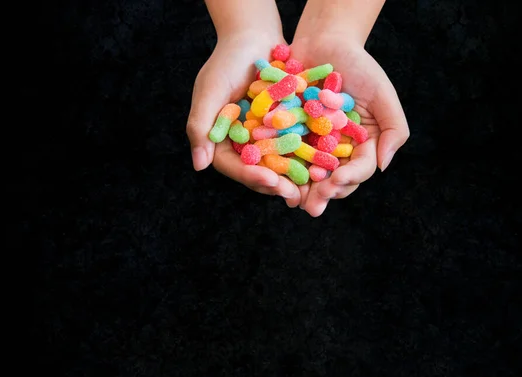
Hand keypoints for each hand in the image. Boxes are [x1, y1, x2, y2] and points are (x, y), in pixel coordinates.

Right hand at [186, 31, 301, 206]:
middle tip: (293, 196)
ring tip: (310, 189)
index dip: (251, 175)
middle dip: (275, 184)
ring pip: (278, 163)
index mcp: (220, 139)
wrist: (253, 35)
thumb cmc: (227, 59)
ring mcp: (263, 136)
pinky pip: (295, 145)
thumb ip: (201, 125)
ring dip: (293, 178)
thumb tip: (199, 166)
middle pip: (256, 170)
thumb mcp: (210, 90)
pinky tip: (322, 165)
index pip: (232, 165)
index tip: (270, 181)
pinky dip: (306, 156)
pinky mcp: (283, 127)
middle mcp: (241, 142)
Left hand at [290, 34, 409, 216]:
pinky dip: (280, 168)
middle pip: (333, 180)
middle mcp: (338, 150)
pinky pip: (286, 156)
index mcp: (363, 145)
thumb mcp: (383, 94)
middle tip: (312, 207)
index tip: (337, 182)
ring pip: (309, 175)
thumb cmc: (359, 65)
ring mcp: (314, 144)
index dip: (349, 179)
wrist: (325, 41)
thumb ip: (393, 129)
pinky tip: (272, 179)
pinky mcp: (291, 135)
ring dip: (301, 191)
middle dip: (324, 195)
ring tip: (292, 202)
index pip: (360, 170)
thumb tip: (384, 166)